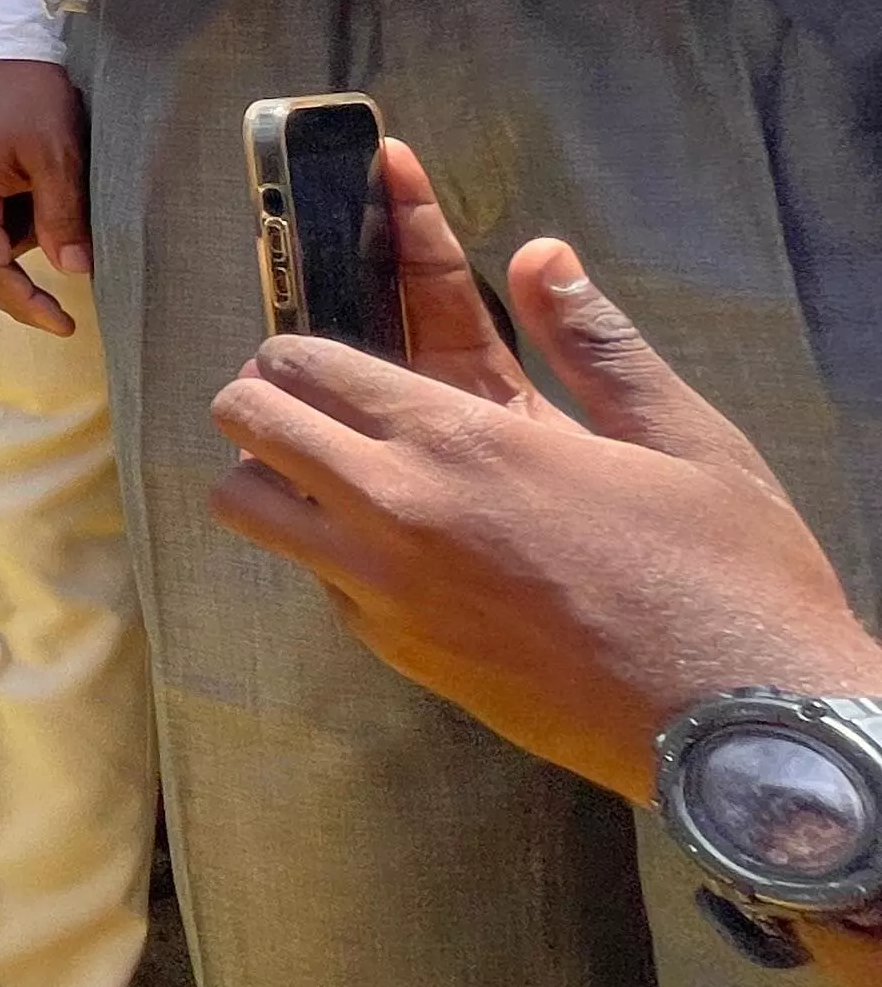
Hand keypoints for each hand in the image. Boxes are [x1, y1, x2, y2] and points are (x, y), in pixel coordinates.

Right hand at [0, 56, 90, 335]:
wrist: (6, 39)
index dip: (24, 303)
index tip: (64, 324)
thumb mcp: (57, 154)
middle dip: (14, 291)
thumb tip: (73, 270)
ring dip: (15, 255)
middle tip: (58, 312)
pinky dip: (9, 232)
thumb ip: (61, 215)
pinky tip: (35, 215)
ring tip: (62, 236)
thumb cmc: (32, 93)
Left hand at [207, 142, 881, 801]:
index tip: (321, 339)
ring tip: (335, 468)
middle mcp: (392, 513)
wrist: (740, 732)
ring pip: (245, 509)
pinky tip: (401, 545)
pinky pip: (313, 579)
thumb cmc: (724, 575)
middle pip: (246, 421)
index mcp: (455, 441)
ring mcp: (382, 593)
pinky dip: (325, 550)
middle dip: (265, 393)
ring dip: (268, 475)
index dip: (302, 339)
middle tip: (313, 393)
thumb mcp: (680, 440)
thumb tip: (543, 254)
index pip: (303, 362)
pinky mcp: (397, 655)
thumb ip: (595, 341)